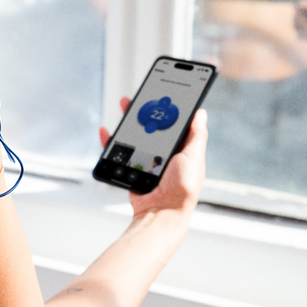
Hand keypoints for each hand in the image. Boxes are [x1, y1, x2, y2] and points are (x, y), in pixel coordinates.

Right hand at [100, 99, 207, 217]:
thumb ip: (196, 135)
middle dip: (145, 109)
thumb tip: (200, 112)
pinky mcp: (132, 167)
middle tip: (140, 96)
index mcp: (181, 149)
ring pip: (136, 134)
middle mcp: (164, 153)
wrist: (160, 213)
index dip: (170, 108)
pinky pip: (120, 151)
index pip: (176, 123)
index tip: (163, 93)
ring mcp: (147, 159)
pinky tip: (106, 131)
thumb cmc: (181, 189)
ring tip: (124, 105)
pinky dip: (111, 141)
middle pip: (153, 125)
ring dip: (128, 119)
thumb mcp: (193, 158)